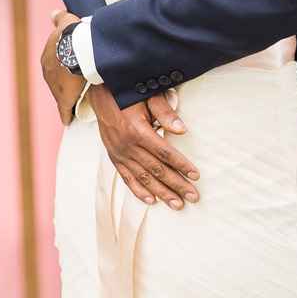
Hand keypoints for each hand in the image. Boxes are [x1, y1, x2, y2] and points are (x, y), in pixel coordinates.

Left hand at [40, 10, 84, 124]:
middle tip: (77, 84)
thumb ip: (59, 18)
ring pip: (61, 94)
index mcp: (47, 57)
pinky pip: (64, 110)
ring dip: (67, 97)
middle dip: (65, 83)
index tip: (72, 69)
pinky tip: (68, 119)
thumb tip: (53, 13)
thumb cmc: (73, 36)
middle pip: (57, 80)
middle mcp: (47, 73)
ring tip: (78, 99)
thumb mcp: (66, 22)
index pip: (55, 64)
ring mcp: (54, 88)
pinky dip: (66, 114)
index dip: (64, 67)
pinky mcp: (63, 100)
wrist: (78, 50)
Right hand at [88, 85, 199, 209]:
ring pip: (143, 178)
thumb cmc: (128, 94)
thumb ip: (164, 112)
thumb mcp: (148, 96)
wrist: (101, 93)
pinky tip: (151, 200)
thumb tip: (182, 129)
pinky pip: (127, 178)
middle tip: (193, 196)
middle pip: (156, 169)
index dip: (181, 165)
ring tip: (177, 204)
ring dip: (161, 192)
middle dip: (176, 184)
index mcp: (138, 131)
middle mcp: (128, 146)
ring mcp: (119, 154)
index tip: (195, 175)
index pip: (165, 152)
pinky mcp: (114, 157)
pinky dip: (138, 190)